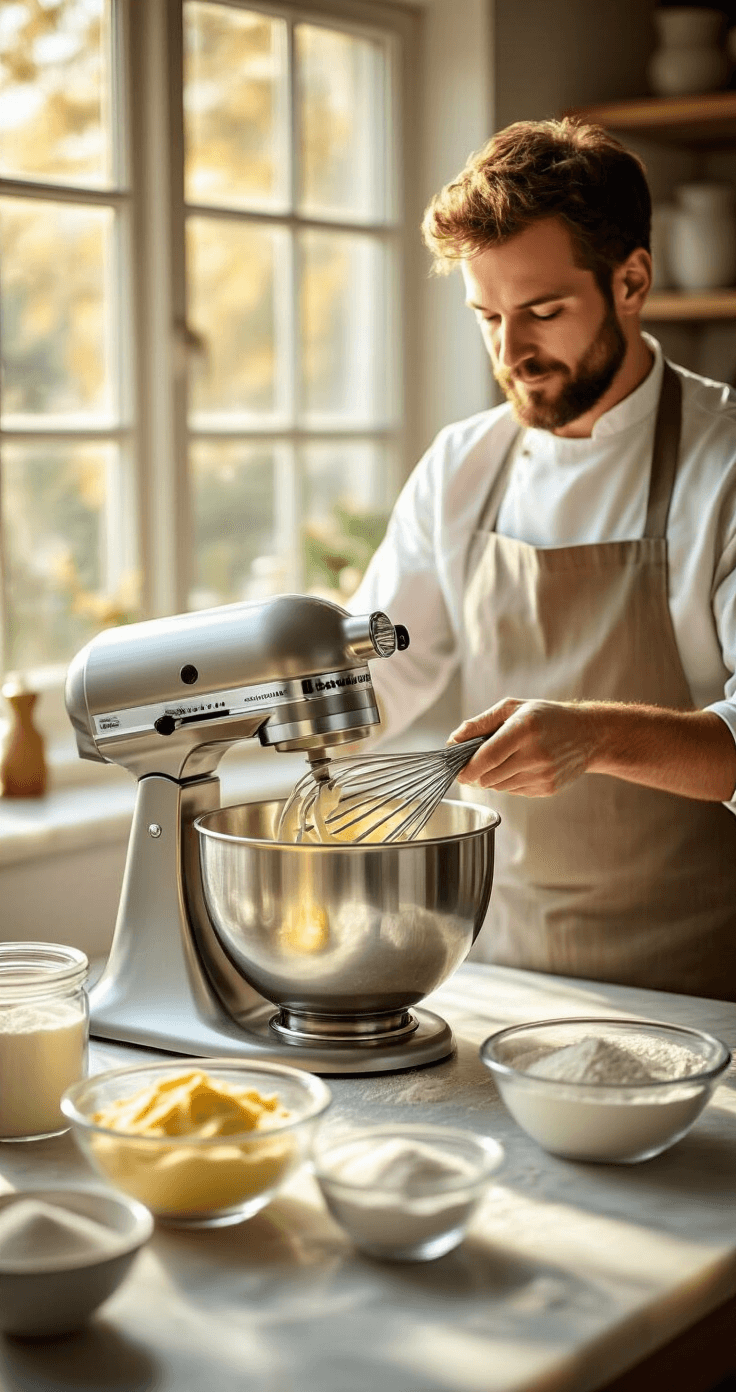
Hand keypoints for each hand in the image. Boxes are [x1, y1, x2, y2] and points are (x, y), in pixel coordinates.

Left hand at [449, 698, 596, 796]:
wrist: (589, 734)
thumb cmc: (546, 717)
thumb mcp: (512, 708)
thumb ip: (479, 723)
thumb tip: (453, 740)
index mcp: (524, 729)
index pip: (485, 758)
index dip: (466, 768)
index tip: (457, 770)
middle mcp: (535, 754)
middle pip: (488, 777)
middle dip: (476, 773)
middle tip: (477, 762)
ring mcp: (543, 774)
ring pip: (499, 787)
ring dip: (492, 777)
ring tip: (505, 759)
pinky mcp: (548, 789)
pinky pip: (514, 791)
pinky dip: (509, 782)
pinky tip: (521, 766)